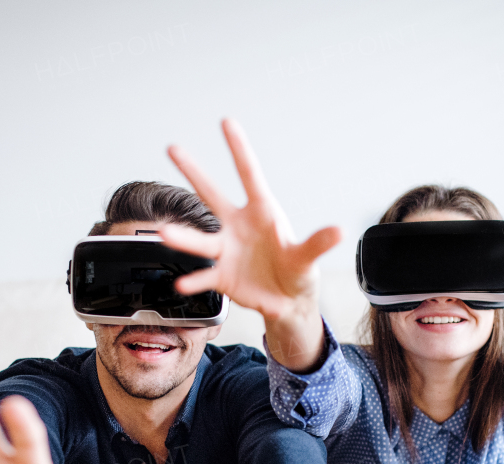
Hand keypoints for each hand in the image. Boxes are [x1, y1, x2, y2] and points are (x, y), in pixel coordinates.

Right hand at [162, 118, 336, 369]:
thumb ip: (317, 244)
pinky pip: (205, 277)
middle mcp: (238, 226)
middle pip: (212, 194)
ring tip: (164, 232)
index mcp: (262, 212)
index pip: (249, 174)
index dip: (238, 149)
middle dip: (193, 171)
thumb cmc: (297, 270)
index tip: (226, 122)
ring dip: (183, 237)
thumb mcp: (307, 257)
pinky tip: (182, 283)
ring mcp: (226, 250)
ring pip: (201, 240)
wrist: (287, 302)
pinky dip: (194, 281)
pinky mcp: (221, 276)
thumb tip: (339, 231)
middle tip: (173, 149)